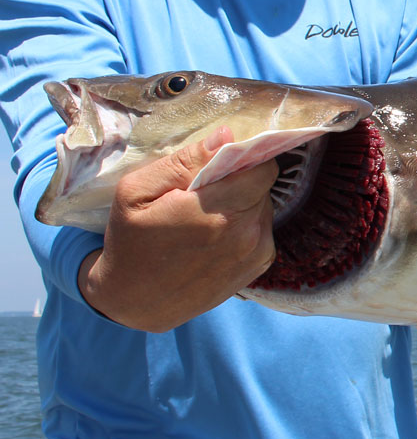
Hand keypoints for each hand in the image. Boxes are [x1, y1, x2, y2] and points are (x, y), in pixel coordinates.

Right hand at [78, 127, 277, 331]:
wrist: (134, 302)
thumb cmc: (130, 242)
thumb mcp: (137, 192)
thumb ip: (185, 161)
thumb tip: (227, 136)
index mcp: (219, 212)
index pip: (262, 166)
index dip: (244, 158)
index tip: (222, 162)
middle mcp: (247, 234)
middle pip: (263, 185)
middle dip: (239, 181)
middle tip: (203, 193)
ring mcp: (257, 253)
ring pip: (263, 206)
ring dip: (242, 204)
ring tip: (205, 217)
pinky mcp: (259, 266)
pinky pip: (262, 229)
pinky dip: (244, 226)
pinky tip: (214, 236)